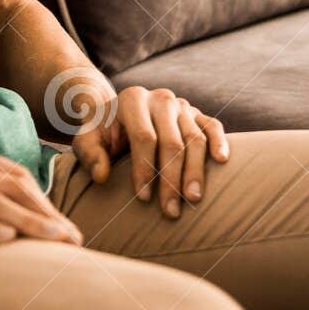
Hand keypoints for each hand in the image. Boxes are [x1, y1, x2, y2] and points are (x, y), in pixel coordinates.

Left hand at [73, 84, 228, 219]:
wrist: (118, 113)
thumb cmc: (102, 132)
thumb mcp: (87, 139)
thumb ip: (89, 154)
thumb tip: (101, 176)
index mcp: (132, 99)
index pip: (144, 138)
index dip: (144, 169)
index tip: (144, 199)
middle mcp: (160, 99)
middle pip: (172, 142)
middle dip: (171, 179)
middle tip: (171, 210)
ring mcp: (181, 105)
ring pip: (194, 138)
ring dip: (196, 171)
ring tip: (193, 199)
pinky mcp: (196, 114)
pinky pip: (213, 126)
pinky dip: (219, 142)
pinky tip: (222, 161)